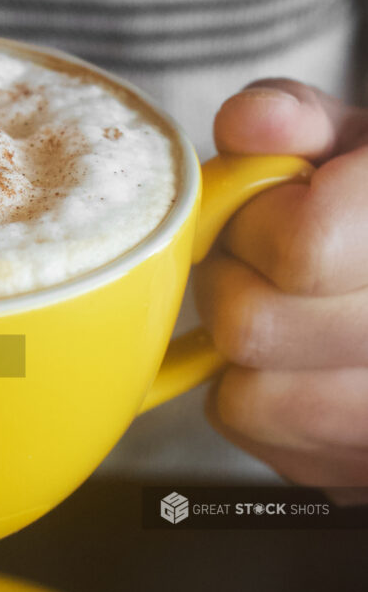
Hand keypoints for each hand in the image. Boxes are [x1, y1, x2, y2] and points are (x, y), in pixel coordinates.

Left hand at [194, 79, 367, 495]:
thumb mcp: (362, 141)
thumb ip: (303, 120)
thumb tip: (249, 124)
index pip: (302, 249)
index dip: (261, 221)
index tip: (276, 206)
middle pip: (253, 325)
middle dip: (236, 280)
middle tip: (267, 259)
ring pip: (246, 393)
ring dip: (241, 347)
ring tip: (287, 309)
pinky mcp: (356, 471)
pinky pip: (254, 431)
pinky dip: (254, 393)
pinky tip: (298, 361)